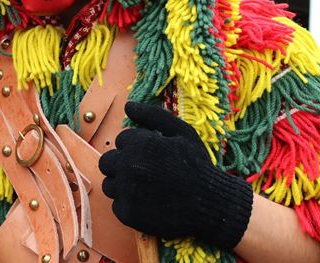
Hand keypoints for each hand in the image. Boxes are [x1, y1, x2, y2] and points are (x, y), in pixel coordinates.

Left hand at [99, 102, 252, 249]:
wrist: (211, 204)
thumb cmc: (197, 165)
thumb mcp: (182, 132)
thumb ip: (152, 115)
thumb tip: (128, 105)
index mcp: (139, 144)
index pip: (121, 140)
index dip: (138, 147)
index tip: (154, 156)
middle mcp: (128, 166)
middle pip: (107, 162)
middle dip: (123, 164)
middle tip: (146, 172)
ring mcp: (126, 192)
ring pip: (109, 184)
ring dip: (123, 185)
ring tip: (147, 188)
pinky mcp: (127, 214)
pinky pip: (116, 205)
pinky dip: (129, 204)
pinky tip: (148, 203)